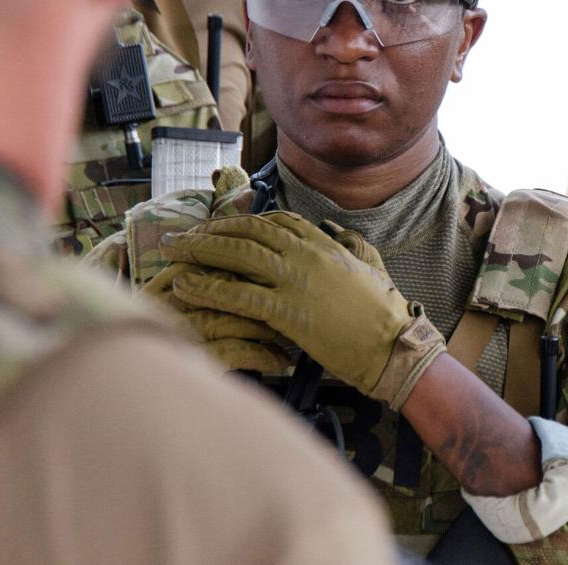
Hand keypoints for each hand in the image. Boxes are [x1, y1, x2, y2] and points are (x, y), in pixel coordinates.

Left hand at [160, 211, 444, 408]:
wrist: (394, 345)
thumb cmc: (386, 313)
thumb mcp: (371, 265)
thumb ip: (351, 244)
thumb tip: (336, 230)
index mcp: (326, 244)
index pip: (278, 221)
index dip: (245, 221)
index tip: (223, 225)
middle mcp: (307, 254)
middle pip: (251, 231)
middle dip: (213, 229)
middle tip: (185, 234)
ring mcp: (296, 280)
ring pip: (239, 255)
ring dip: (202, 250)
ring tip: (174, 251)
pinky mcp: (287, 311)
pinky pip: (238, 295)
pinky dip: (207, 288)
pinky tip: (185, 285)